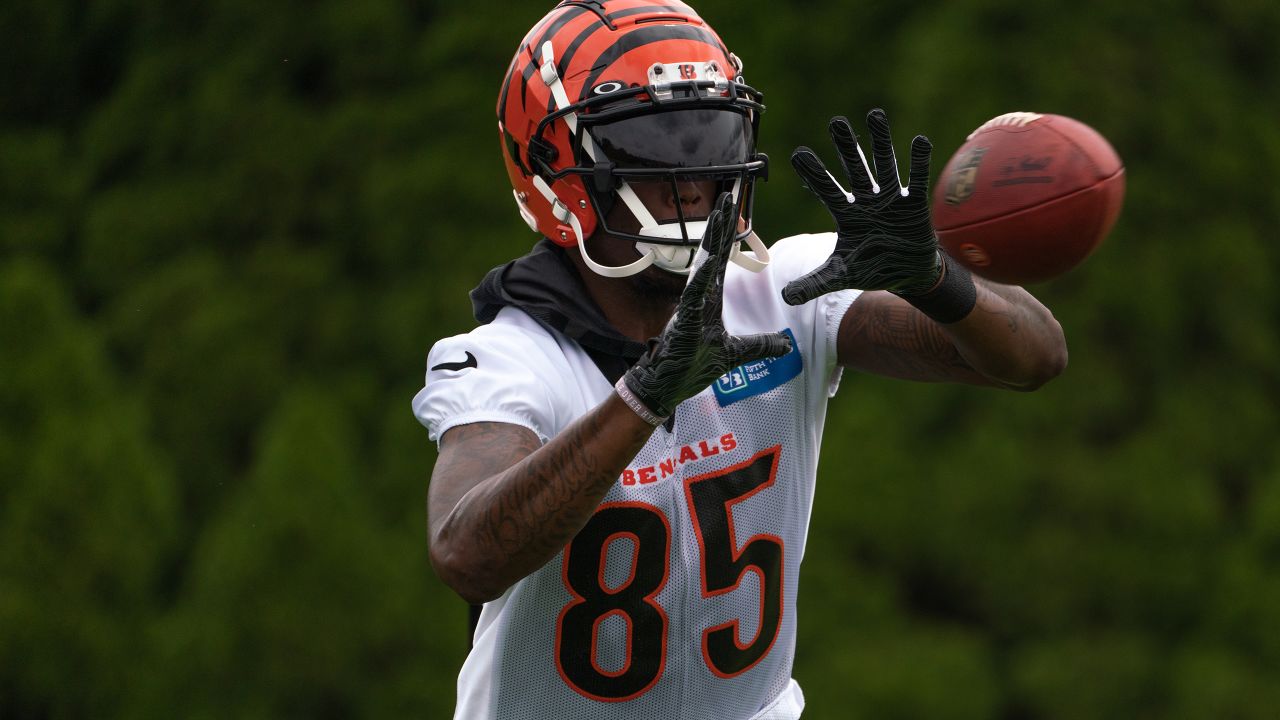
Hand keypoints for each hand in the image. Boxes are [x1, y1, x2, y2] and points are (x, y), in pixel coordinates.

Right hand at [620, 193, 792, 420]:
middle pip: (712, 255)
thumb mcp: (735, 356)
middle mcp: (699, 298)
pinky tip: (712, 258)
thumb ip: (760, 346)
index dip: (727, 237)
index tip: (732, 211)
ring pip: (703, 265)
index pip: (721, 262)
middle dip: (720, 226)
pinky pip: (695, 295)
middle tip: (728, 197)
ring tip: (719, 214)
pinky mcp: (685, 323)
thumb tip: (787, 345)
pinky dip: (703, 277)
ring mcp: (690, 308)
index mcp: (709, 301)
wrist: (666, 387)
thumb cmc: (691, 368)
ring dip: (712, 239)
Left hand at [783, 109, 940, 304]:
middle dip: (846, 146)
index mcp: (846, 215)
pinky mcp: (915, 204)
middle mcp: (866, 201)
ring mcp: (891, 199)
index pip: (826, 190)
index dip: (814, 173)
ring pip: (884, 165)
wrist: (906, 275)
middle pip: (854, 169)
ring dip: (881, 142)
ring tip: (875, 114)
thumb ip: (813, 284)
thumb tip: (784, 297)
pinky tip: (919, 141)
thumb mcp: (839, 276)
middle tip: (836, 122)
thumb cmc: (871, 268)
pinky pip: (918, 179)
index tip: (798, 153)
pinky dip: (919, 162)